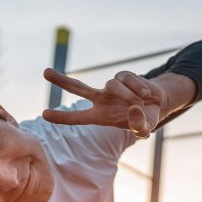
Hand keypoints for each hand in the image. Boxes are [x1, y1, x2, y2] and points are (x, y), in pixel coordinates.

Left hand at [41, 68, 165, 137]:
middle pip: (78, 88)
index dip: (62, 117)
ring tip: (139, 103)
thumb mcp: (143, 129)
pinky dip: (137, 87)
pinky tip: (145, 94)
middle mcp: (101, 99)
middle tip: (45, 72)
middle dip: (62, 80)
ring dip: (127, 95)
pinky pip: (127, 78)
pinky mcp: (123, 76)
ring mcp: (111, 87)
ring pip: (112, 85)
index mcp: (100, 116)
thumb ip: (139, 125)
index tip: (44, 114)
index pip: (78, 117)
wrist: (157, 104)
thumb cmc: (144, 119)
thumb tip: (134, 109)